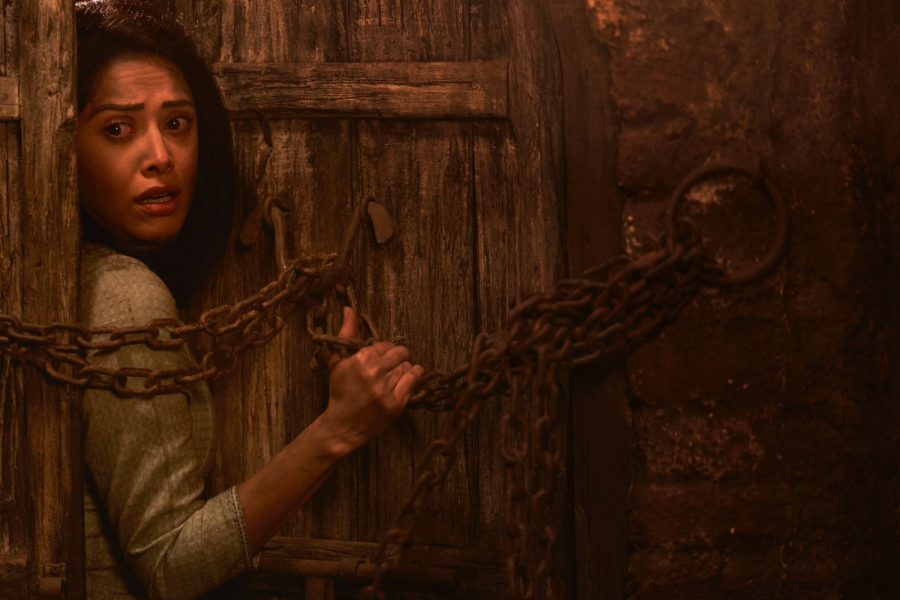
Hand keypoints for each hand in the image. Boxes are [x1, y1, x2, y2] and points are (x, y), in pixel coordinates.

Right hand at [318, 307, 424, 454]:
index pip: (385, 345)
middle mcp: (373, 373)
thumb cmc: (339, 392)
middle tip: (394, 364)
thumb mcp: (337, 362)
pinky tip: (413, 375)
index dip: (386, 351)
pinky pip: (413, 381)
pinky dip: (415, 376)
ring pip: (407, 367)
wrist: (342, 426)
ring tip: (398, 374)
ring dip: (405, 368)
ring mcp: (385, 389)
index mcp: (359, 360)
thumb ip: (347, 334)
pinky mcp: (395, 404)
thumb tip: (349, 309)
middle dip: (399, 357)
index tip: (383, 358)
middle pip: (400, 353)